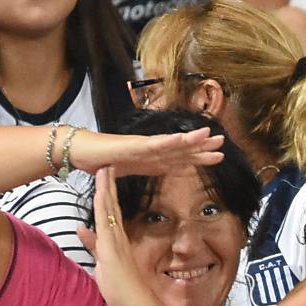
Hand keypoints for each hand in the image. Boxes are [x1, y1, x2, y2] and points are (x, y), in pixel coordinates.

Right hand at [70, 126, 223, 176]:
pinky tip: (182, 139)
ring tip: (209, 135)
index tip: (220, 156)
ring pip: (171, 143)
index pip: (182, 157)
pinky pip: (153, 144)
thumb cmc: (105, 161)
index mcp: (154, 157)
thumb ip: (156, 168)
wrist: (82, 153)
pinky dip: (168, 141)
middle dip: (202, 146)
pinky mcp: (132, 146)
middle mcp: (152, 148)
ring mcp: (143, 145)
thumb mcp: (137, 169)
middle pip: (181, 148)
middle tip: (223, 142)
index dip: (200, 156)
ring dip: (190, 139)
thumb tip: (177, 170)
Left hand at [76, 167, 159, 305]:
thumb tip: (82, 229)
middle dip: (107, 184)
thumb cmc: (122, 290)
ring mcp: (116, 242)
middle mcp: (117, 238)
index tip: (104, 175)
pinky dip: (104, 206)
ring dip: (106, 189)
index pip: (109, 212)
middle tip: (106, 163)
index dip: (106, 193)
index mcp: (115, 241)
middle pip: (111, 206)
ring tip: (105, 168)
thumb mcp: (102, 264)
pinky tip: (101, 193)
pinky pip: (107, 222)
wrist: (137, 305)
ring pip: (109, 210)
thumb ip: (93, 246)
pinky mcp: (112, 248)